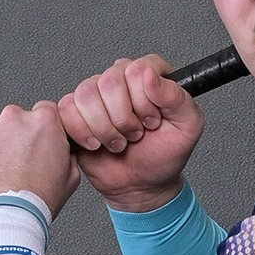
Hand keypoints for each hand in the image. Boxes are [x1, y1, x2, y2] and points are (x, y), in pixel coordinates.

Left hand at [0, 101, 80, 225]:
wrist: (1, 224)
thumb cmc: (33, 205)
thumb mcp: (69, 178)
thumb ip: (65, 152)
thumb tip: (61, 149)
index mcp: (42, 122)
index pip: (44, 111)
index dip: (39, 130)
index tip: (33, 144)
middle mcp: (12, 118)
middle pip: (12, 122)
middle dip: (11, 141)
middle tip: (11, 168)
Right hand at [57, 56, 203, 212]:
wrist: (140, 184)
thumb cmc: (164, 155)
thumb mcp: (187, 128)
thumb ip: (177, 97)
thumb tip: (150, 75)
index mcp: (151, 74)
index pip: (138, 70)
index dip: (144, 101)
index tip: (152, 122)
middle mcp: (122, 78)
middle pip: (109, 81)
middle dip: (123, 119)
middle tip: (135, 135)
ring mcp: (96, 93)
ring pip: (86, 94)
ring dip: (104, 128)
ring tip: (118, 141)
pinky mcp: (75, 110)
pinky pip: (67, 108)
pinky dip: (82, 132)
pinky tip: (96, 143)